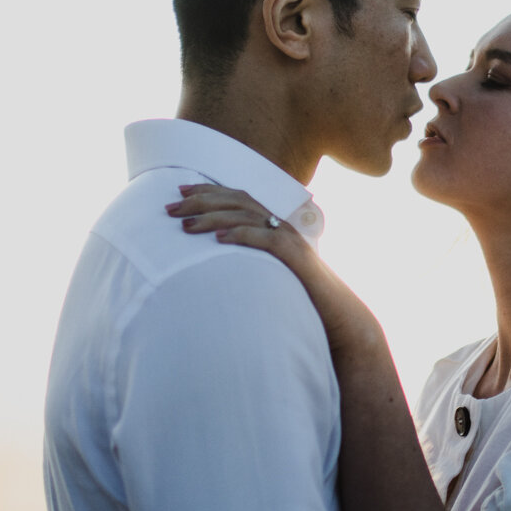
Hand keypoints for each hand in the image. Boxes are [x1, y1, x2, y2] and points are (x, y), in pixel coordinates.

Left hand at [165, 185, 379, 352]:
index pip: (237, 198)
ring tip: (186, 225)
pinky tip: (219, 238)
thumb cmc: (302, 301)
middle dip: (202, 200)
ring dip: (213, 217)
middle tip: (170, 208)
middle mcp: (281, 226)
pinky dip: (242, 234)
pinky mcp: (296, 257)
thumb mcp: (269, 276)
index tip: (180, 191)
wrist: (340, 319)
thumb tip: (215, 264)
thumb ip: (248, 263)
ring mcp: (290, 240)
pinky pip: (266, 239)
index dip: (208, 191)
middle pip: (238, 201)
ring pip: (248, 216)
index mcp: (273, 226)